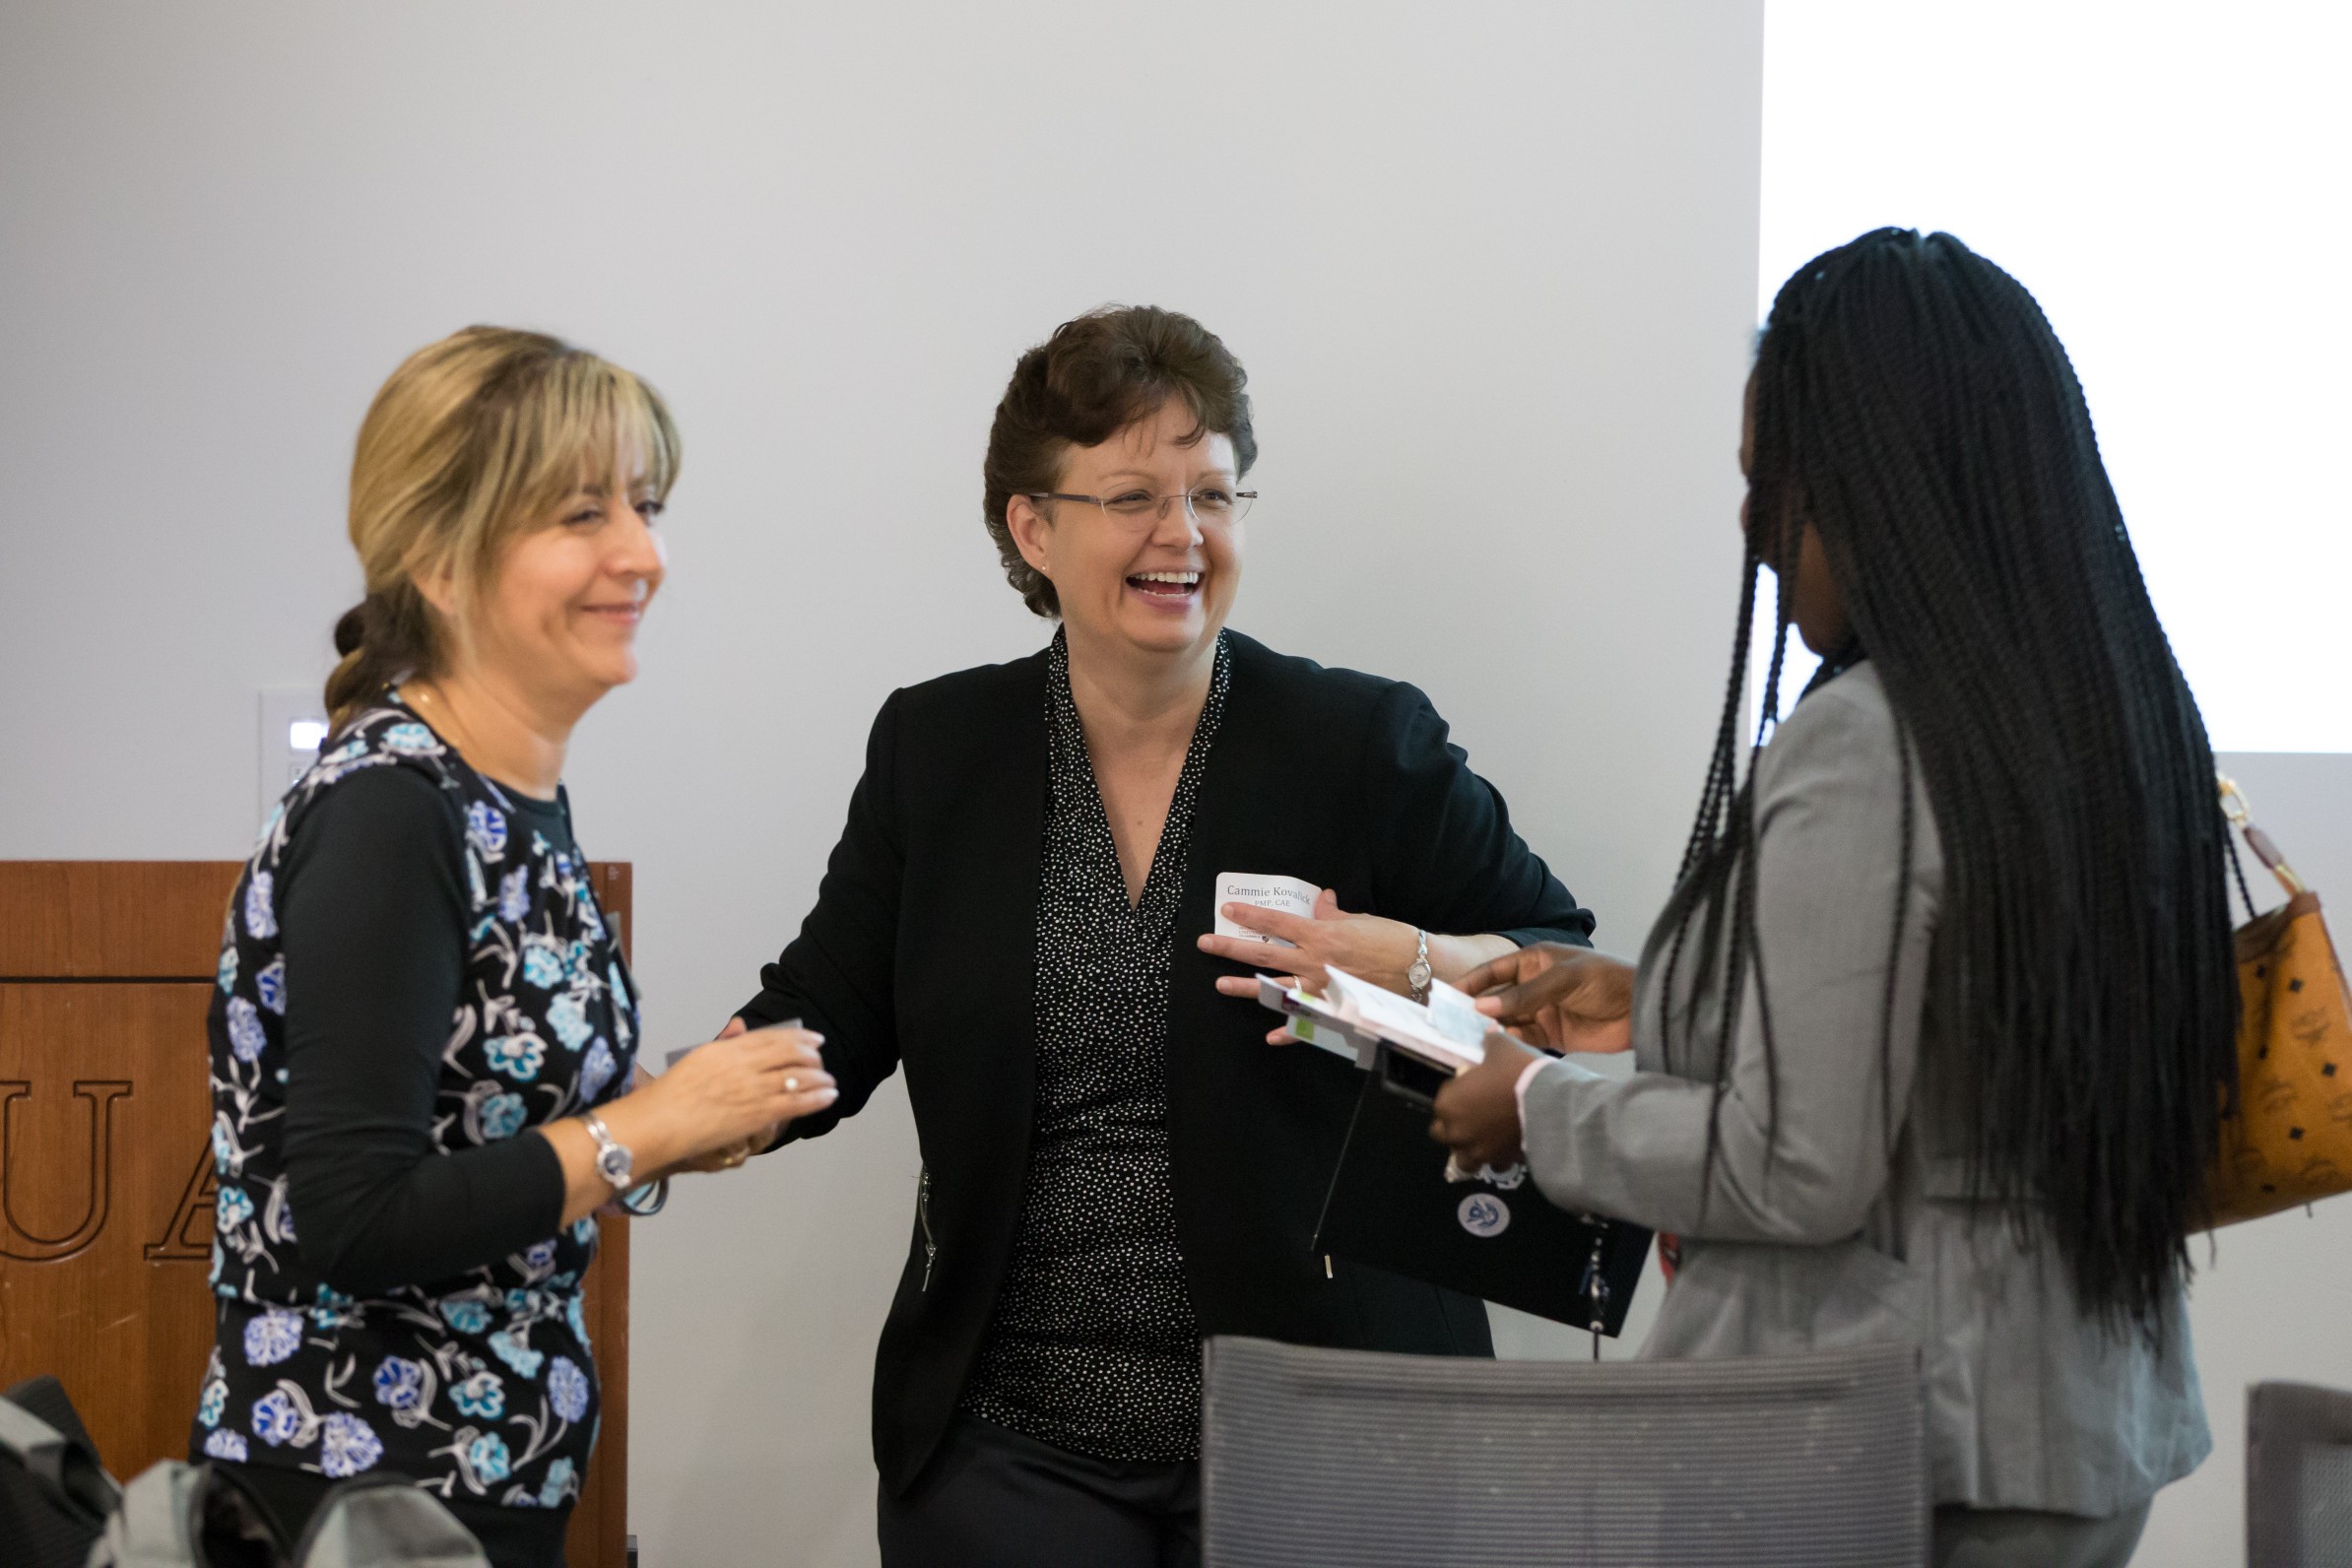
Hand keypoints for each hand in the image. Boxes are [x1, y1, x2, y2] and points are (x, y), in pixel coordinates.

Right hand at [626, 1020, 833, 1166]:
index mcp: (728, 1049)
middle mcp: (744, 1065)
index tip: (813, 1038)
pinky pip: (795, 1103)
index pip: (772, 1038)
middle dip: (811, 1056)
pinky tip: (829, 1096)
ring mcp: (753, 1089)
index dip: (797, 1036)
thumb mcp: (696, 1058)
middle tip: (820, 1059)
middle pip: (790, 1054)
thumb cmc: (669, 1094)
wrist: (659, 1123)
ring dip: (819, 1078)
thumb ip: (724, 1044)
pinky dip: (816, 1098)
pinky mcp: (758, 1114)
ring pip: (798, 1078)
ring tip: (830, 1080)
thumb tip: (740, 1026)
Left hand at [1200, 888, 1419, 1042]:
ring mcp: (1321, 988)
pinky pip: (1306, 1023)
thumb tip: (1321, 898)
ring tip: (1220, 985)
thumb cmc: (1395, 941)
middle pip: (1265, 954)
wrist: (1422, 972)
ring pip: (1275, 988)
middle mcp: (1315, 962)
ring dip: (1246, 987)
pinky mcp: (1334, 1009)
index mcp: (1321, 935)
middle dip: (1232, 949)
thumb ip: (1335, 914)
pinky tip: (1271, 1037)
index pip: (1276, 922)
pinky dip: (1289, 1032)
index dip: (1250, 915)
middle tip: (1205, 944)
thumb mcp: (1362, 920)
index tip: (1227, 910)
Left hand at [1429, 1030, 1539, 1170]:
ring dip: (1469, 1148)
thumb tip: (1489, 1031)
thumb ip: (1490, 1042)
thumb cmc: (1516, 1072)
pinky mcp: (1498, 1161)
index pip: (1442, 1101)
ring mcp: (1476, 1150)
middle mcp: (1456, 1132)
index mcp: (1448, 1104)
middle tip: (1474, 1113)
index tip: (1471, 1088)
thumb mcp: (1501, 1048)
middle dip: (1454, 1125)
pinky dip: (1496, 1158)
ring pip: (1462, 1157)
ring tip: (1484, 1137)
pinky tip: (1505, 1147)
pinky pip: (1492, 1165)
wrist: (1546, 1102)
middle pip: (1443, 1133)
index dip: (1456, 1094)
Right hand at [1459, 943, 1634, 1054]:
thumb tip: (1482, 1008)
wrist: (1643, 1008)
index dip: (1470, 983)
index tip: (1446, 996)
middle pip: (1496, 999)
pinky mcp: (1554, 1035)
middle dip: (1475, 1010)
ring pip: (1507, 1021)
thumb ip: (1523, 995)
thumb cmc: (1606, 980)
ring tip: (1468, 1039)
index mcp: (1534, 962)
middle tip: (1450, 1024)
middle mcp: (1534, 986)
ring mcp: (1543, 1011)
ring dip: (1491, 1029)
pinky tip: (1496, 1048)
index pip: (1494, 972)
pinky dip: (1510, 1044)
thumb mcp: (1563, 979)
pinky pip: (1524, 1039)